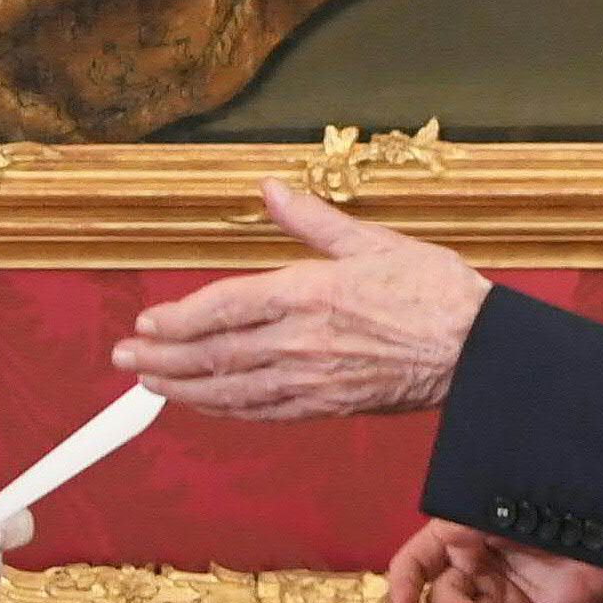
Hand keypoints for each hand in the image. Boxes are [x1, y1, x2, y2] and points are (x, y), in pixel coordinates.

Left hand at [112, 180, 489, 419]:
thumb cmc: (433, 292)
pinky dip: (225, 410)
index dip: (178, 318)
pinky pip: (263, 413)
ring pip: (231, 390)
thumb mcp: (371, 241)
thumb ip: (312, 220)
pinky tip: (204, 405)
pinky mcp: (327, 407)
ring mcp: (311, 380)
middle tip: (124, 356)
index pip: (223, 307)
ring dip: (183, 388)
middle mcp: (300, 341)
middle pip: (215, 353)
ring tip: (148, 383)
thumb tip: (271, 189)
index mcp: (308, 292)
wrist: (478, 352)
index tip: (147, 321)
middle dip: (162, 357)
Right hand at [387, 521, 602, 602]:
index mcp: (460, 536)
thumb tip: (448, 531)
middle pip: (441, 601)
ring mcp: (502, 598)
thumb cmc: (557, 503)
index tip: (400, 602)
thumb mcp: (505, 500)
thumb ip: (472, 515)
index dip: (402, 579)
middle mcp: (475, 570)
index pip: (417, 559)